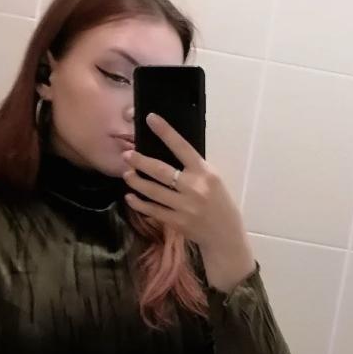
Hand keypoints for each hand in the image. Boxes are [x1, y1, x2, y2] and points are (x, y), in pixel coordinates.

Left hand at [121, 113, 247, 256]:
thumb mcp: (212, 179)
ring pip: (153, 191)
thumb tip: (168, 151)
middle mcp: (194, 188)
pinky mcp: (177, 222)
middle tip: (126, 155)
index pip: (182, 147)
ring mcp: (184, 206)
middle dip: (141, 162)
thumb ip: (193, 167)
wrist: (225, 235)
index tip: (151, 118)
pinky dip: (139, 203)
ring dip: (136, 181)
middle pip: (161, 171)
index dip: (166, 132)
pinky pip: (152, 210)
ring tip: (127, 174)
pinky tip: (130, 196)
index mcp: (205, 173)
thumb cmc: (218, 202)